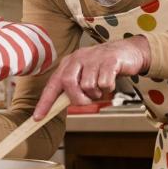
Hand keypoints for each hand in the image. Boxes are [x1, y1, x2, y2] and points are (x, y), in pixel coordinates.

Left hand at [34, 37, 150, 118]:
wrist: (129, 51)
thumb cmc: (104, 66)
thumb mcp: (85, 74)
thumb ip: (73, 87)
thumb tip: (59, 105)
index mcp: (69, 63)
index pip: (53, 84)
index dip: (45, 102)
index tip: (38, 117)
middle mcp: (78, 58)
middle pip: (68, 84)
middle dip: (78, 98)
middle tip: (89, 99)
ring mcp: (94, 58)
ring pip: (88, 85)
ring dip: (96, 93)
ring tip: (102, 87)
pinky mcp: (109, 60)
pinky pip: (104, 83)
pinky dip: (108, 88)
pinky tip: (111, 81)